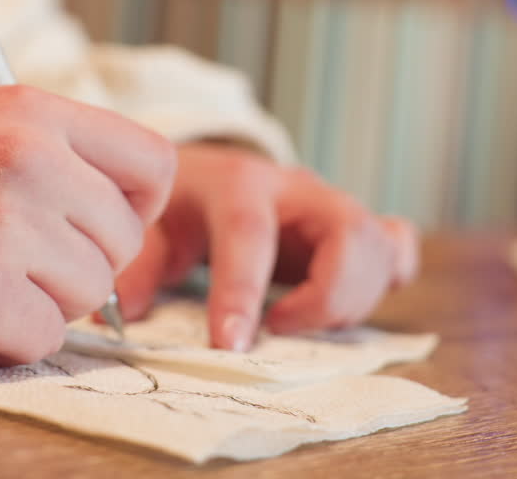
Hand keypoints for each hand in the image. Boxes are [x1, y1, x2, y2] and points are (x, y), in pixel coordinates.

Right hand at [0, 86, 175, 369]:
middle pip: (124, 239)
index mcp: (25, 110)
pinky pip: (41, 340)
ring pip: (88, 295)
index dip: (132, 208)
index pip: (152, 163)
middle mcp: (25, 158)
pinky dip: (2, 342)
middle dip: (77, 264)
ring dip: (38, 305)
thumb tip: (113, 202)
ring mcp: (1, 225)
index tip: (93, 227)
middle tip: (8, 263)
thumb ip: (39, 152)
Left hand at [115, 143, 417, 350]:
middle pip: (347, 230)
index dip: (242, 293)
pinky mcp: (353, 223)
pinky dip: (389, 275)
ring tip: (303, 321)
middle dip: (327, 294)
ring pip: (378, 241)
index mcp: (238, 183)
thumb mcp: (150, 227)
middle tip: (283, 329)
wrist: (202, 170)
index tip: (231, 346)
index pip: (250, 234)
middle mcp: (295, 187)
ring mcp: (331, 203)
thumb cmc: (177, 204)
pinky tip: (354, 301)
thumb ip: (138, 267)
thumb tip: (120, 315)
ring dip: (355, 296)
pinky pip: (397, 241)